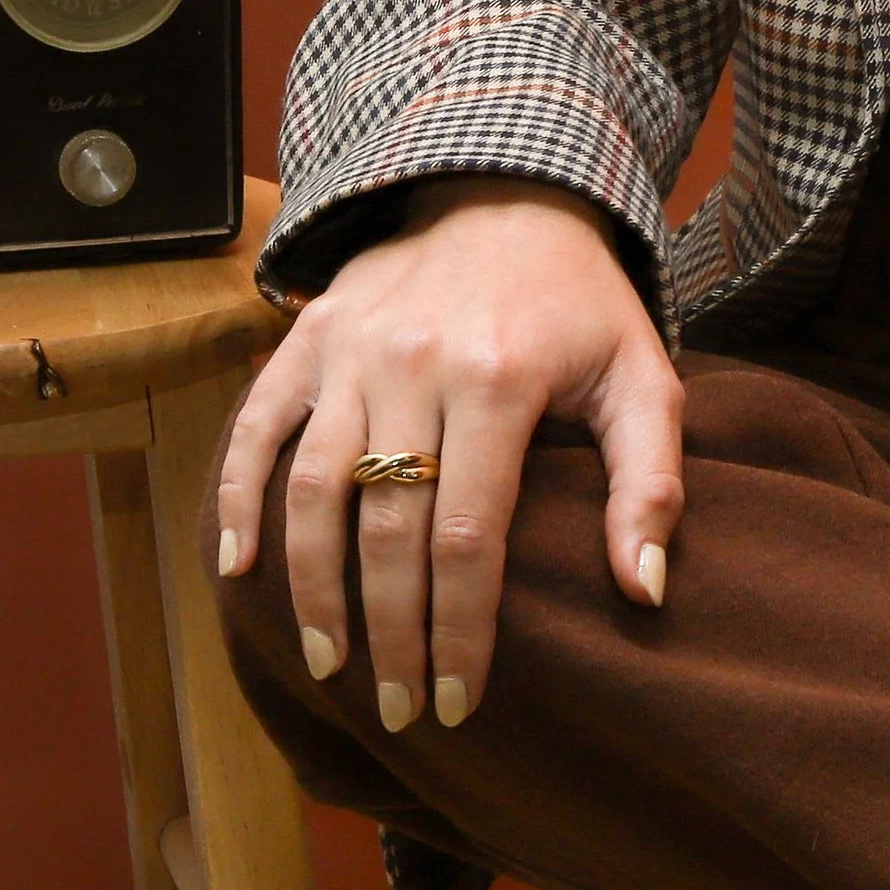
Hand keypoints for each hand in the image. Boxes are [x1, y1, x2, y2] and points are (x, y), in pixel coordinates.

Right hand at [215, 177, 683, 732]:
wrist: (509, 183)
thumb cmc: (580, 301)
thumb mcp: (641, 374)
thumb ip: (651, 480)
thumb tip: (644, 591)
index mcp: (501, 378)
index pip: (468, 537)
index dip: (460, 630)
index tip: (459, 701)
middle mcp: (417, 362)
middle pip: (387, 528)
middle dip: (390, 633)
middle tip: (397, 706)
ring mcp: (354, 346)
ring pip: (314, 488)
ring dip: (313, 587)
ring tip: (331, 663)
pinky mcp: (312, 331)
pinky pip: (259, 422)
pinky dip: (240, 496)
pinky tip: (238, 567)